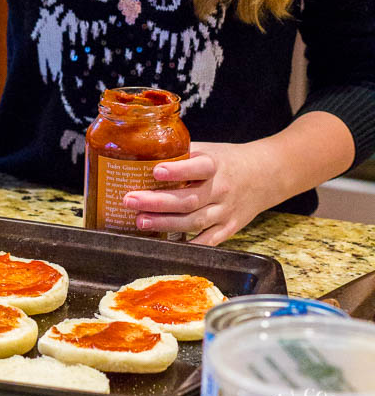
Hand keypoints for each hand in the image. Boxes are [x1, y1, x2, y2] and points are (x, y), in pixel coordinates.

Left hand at [121, 141, 276, 245]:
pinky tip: (166, 246)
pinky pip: (208, 241)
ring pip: (194, 222)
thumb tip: (143, 152)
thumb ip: (181, 153)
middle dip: (157, 202)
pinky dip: (189, 246)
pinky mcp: (229, 228)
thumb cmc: (228, 160)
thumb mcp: (208, 150)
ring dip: (165, 224)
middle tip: (130, 200)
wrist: (266, 175)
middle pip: (188, 200)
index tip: (156, 171)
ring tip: (140, 221)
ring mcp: (226, 211)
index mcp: (215, 165)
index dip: (177, 170)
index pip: (197, 168)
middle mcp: (221, 189)